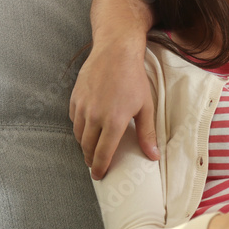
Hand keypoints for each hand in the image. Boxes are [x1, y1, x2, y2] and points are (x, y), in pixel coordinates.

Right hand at [70, 38, 156, 178]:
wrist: (115, 52)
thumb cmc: (134, 79)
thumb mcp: (145, 106)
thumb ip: (147, 133)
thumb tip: (153, 156)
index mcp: (113, 121)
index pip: (103, 154)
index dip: (100, 168)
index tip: (100, 176)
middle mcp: (94, 117)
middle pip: (87, 148)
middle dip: (91, 159)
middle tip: (96, 165)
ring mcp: (82, 107)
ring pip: (78, 135)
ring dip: (84, 145)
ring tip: (91, 149)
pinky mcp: (75, 98)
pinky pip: (74, 120)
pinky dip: (80, 128)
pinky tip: (88, 128)